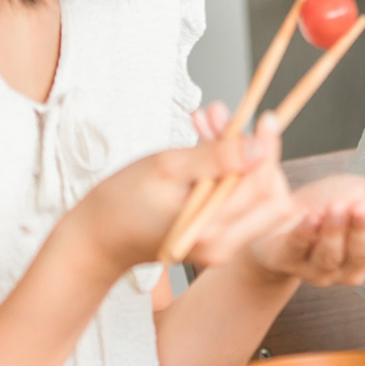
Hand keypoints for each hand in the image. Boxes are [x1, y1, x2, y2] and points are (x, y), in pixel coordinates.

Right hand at [72, 111, 293, 275]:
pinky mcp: (215, 238)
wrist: (96, 239)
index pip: (262, 188)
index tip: (264, 120)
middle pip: (267, 194)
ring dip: (239, 156)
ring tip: (208, 122)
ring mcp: (221, 245)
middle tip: (226, 119)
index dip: (268, 150)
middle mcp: (223, 245)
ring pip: (252, 194)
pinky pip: (235, 200)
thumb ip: (216, 158)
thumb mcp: (167, 168)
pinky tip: (203, 143)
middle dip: (254, 152)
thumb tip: (261, 147)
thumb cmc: (121, 203)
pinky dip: (226, 170)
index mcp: (213, 232)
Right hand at [190, 105, 364, 285]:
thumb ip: (225, 145)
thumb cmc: (272, 204)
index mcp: (284, 251)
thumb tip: (205, 113)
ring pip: (354, 256)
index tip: (313, 214)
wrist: (291, 231)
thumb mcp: (251, 171)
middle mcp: (313, 266)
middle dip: (340, 231)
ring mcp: (342, 266)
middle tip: (346, 204)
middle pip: (329, 257)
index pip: (292, 249)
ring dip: (363, 230)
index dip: (305, 236)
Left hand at [246, 175, 364, 286]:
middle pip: (361, 255)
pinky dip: (305, 234)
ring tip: (336, 207)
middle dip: (363, 229)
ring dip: (335, 231)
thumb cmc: (334, 201)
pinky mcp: (288, 262)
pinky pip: (297, 251)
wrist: (284, 210)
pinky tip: (311, 217)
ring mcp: (318, 270)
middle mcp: (350, 269)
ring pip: (330, 258)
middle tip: (361, 205)